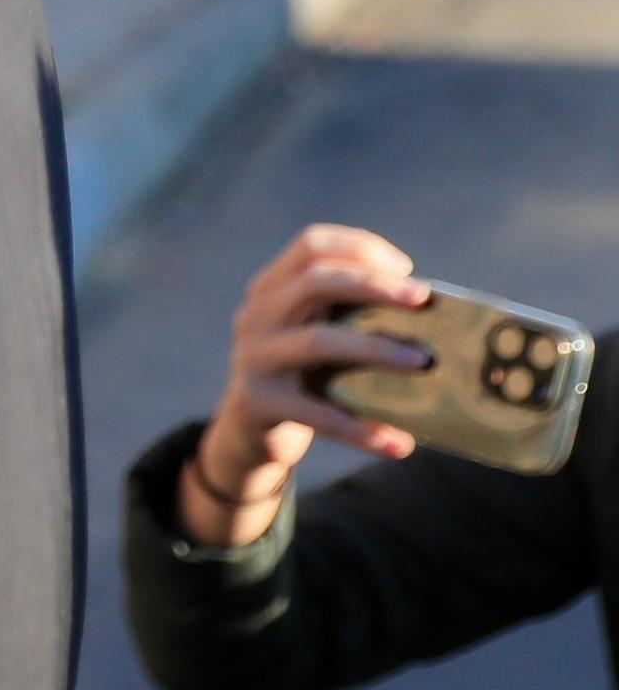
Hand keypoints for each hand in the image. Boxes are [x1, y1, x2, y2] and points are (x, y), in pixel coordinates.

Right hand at [182, 224, 433, 547]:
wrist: (249, 431)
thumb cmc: (306, 374)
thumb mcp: (316, 332)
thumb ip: (352, 314)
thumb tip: (439, 315)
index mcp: (272, 288)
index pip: (311, 245)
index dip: (360, 247)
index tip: (406, 268)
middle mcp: (257, 315)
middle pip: (314, 281)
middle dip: (374, 285)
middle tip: (424, 299)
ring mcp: (253, 358)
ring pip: (318, 341)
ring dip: (377, 349)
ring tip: (425, 363)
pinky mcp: (259, 403)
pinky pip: (318, 414)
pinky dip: (362, 429)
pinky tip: (400, 444)